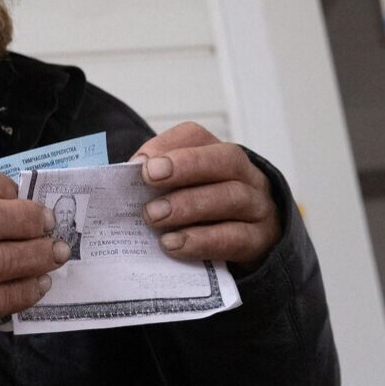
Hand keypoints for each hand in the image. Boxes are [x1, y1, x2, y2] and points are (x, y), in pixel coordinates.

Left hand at [133, 122, 280, 270]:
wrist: (248, 248)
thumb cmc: (207, 216)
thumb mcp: (185, 192)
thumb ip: (159, 183)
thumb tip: (125, 179)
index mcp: (221, 157)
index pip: (197, 137)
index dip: (168, 145)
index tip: (139, 163)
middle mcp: (246, 176)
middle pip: (224, 159)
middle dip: (185, 165)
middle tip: (148, 177)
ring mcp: (258, 208)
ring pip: (231, 197)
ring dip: (188, 205)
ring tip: (154, 216)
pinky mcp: (259, 242)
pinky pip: (235, 238)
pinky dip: (201, 240)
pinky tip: (173, 244)